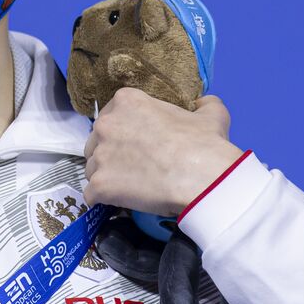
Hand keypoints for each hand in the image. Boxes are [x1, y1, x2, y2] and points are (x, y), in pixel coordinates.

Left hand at [83, 87, 243, 216]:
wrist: (202, 179)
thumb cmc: (205, 145)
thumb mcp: (211, 115)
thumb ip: (204, 104)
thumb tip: (203, 102)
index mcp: (127, 102)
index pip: (113, 115)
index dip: (124, 131)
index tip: (138, 143)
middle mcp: (106, 125)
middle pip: (97, 142)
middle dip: (111, 154)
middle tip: (134, 166)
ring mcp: (100, 156)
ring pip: (93, 168)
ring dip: (107, 177)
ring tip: (131, 186)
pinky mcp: (99, 185)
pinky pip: (92, 195)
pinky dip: (104, 200)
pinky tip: (122, 202)